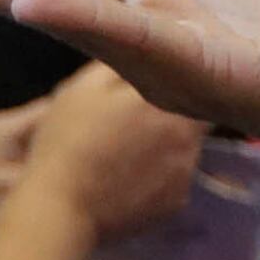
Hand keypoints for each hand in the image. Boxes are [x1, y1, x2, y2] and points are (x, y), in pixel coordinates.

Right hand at [22, 66, 209, 240]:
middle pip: (196, 121)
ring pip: (186, 152)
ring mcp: (186, 172)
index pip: (198, 87)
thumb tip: (139, 50)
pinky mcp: (179, 202)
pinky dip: (159, 181)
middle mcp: (189, 136)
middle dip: (175, 121)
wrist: (61, 209)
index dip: (183, 88)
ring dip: (167, 151)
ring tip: (126, 158)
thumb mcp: (83, 91)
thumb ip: (119, 68)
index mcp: (170, 104)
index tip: (165, 92)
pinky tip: (127, 182)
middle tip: (137, 128)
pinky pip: (175, 182)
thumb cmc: (68, 143)